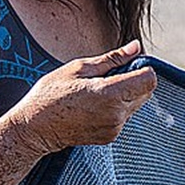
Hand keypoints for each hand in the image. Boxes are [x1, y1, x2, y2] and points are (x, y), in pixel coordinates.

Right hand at [11, 40, 156, 152]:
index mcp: (109, 94)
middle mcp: (116, 114)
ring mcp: (114, 128)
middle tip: (108, 77)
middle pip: (146, 92)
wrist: (35, 128)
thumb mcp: (79, 68)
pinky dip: (116, 108)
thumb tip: (136, 47)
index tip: (129, 65)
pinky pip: (124, 117)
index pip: (149, 80)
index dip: (143, 69)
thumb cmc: (51, 94)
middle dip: (134, 81)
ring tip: (97, 92)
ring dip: (126, 95)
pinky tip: (94, 105)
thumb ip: (112, 58)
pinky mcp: (110, 136)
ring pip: (136, 105)